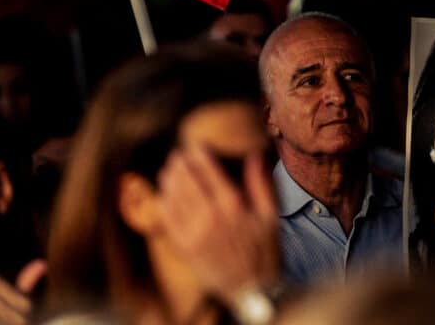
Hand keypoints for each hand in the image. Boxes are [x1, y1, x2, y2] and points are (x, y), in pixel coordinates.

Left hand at [157, 148, 280, 305]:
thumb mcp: (271, 216)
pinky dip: (164, 202)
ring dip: (169, 179)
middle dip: (179, 163)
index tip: (194, 145)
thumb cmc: (264, 252)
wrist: (251, 289)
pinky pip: (167, 218)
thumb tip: (254, 156)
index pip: (207, 169)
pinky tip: (165, 196)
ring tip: (170, 171)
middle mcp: (210, 215)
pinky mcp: (183, 246)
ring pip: (173, 195)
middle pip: (186, 179)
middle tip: (177, 156)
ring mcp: (193, 231)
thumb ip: (261, 184)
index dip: (197, 154)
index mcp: (232, 204)